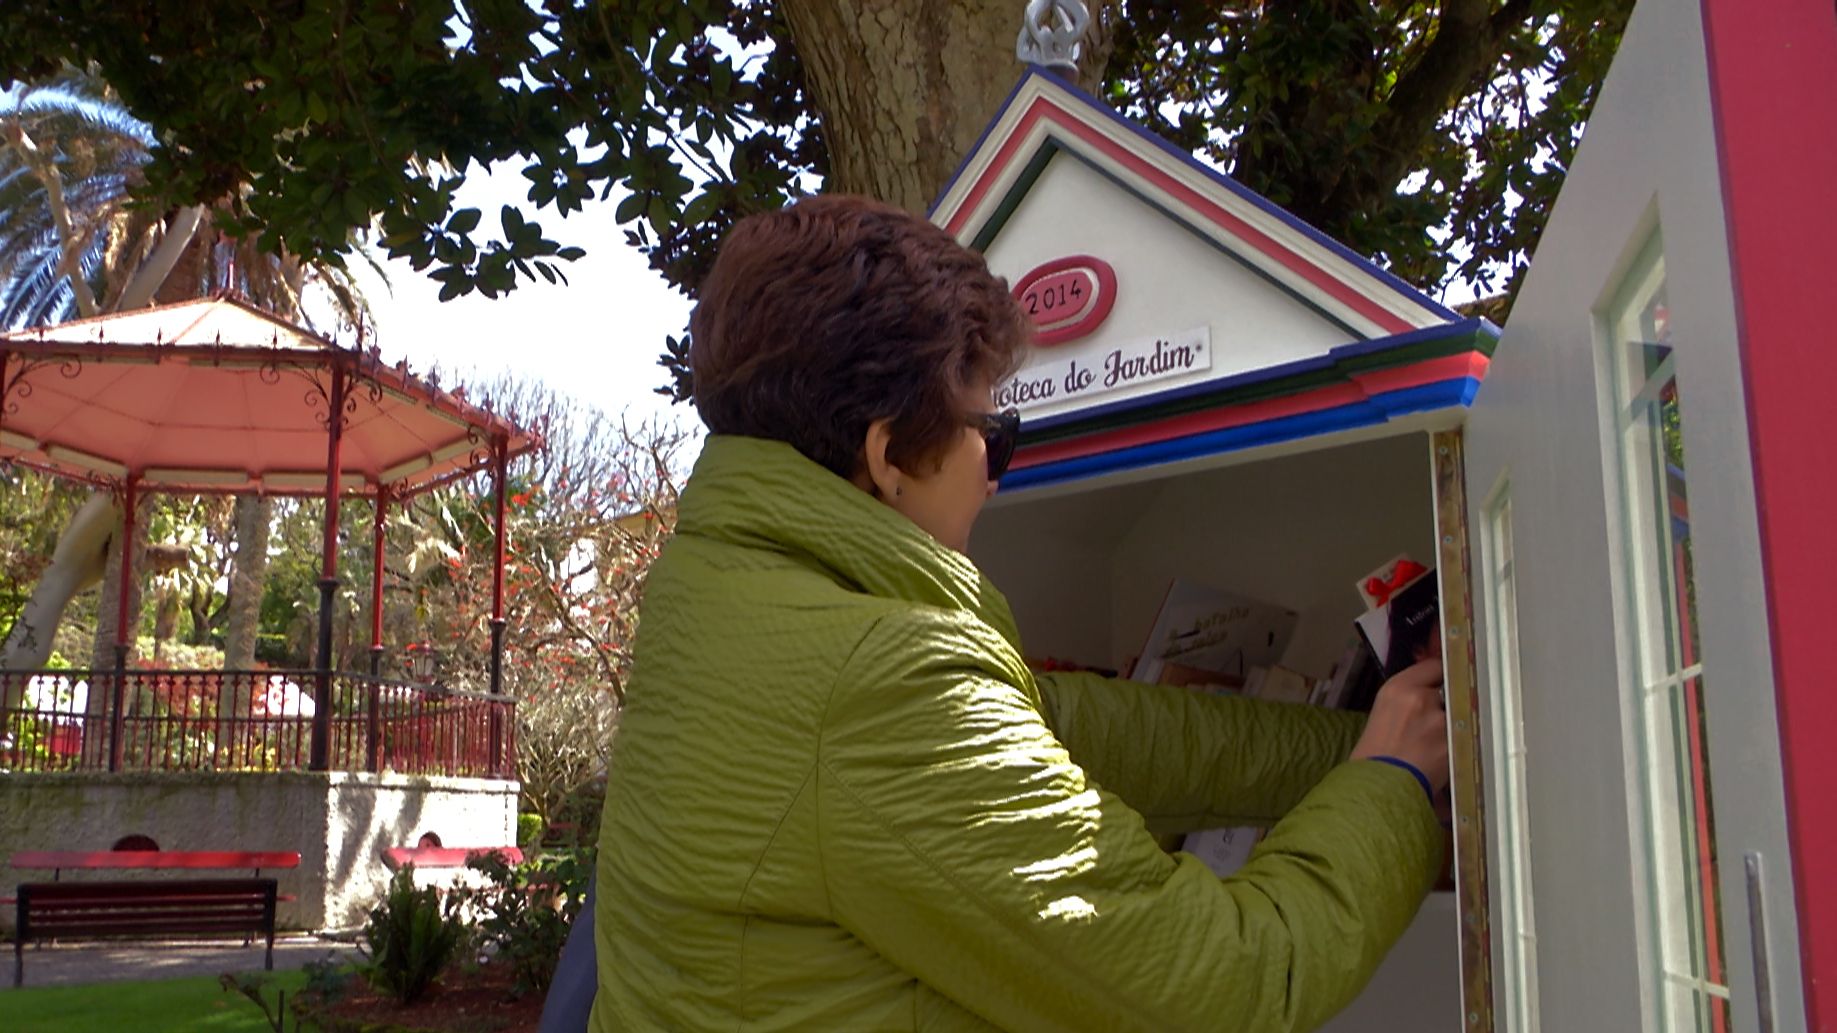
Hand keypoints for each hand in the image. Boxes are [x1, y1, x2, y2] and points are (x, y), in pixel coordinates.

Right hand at [1349, 659, 1449, 794]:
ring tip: (1432, 746)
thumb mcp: (1384, 712)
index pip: (1434, 666)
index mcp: (1397, 687)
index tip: (1444, 682)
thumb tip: (1432, 690)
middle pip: (1450, 690)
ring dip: (1452, 727)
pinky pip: (1463, 737)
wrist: (1378, 788)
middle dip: (1445, 705)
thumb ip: (1408, 696)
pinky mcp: (1454, 743)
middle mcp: (1420, 698)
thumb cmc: (1374, 753)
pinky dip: (1456, 745)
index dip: (1440, 677)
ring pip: (1458, 716)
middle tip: (1432, 724)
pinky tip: (1440, 757)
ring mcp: (1440, 721)